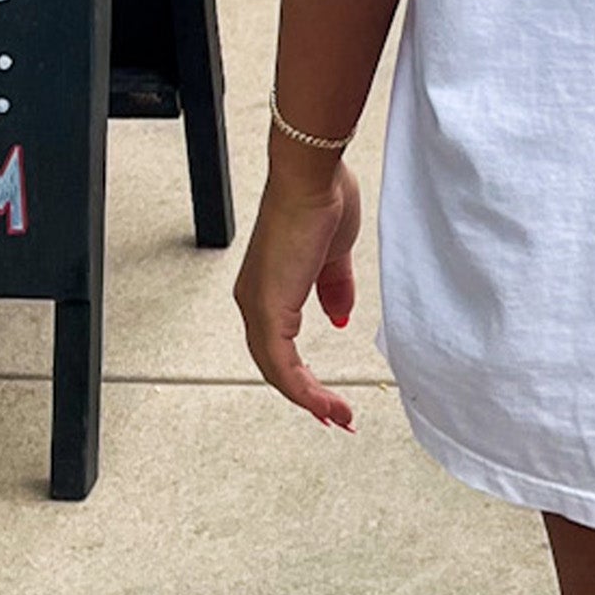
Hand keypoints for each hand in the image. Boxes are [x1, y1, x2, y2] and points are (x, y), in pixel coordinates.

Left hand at [234, 154, 362, 430]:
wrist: (312, 177)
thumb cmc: (322, 200)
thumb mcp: (335, 256)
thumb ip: (335, 290)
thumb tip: (339, 320)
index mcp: (268, 287)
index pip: (280, 345)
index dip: (304, 375)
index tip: (328, 397)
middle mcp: (254, 301)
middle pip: (276, 365)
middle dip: (307, 396)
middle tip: (336, 417)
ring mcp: (258, 306)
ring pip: (277, 370)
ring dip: (309, 399)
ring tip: (339, 416)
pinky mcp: (268, 308)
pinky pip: (282, 364)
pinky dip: (304, 389)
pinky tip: (325, 403)